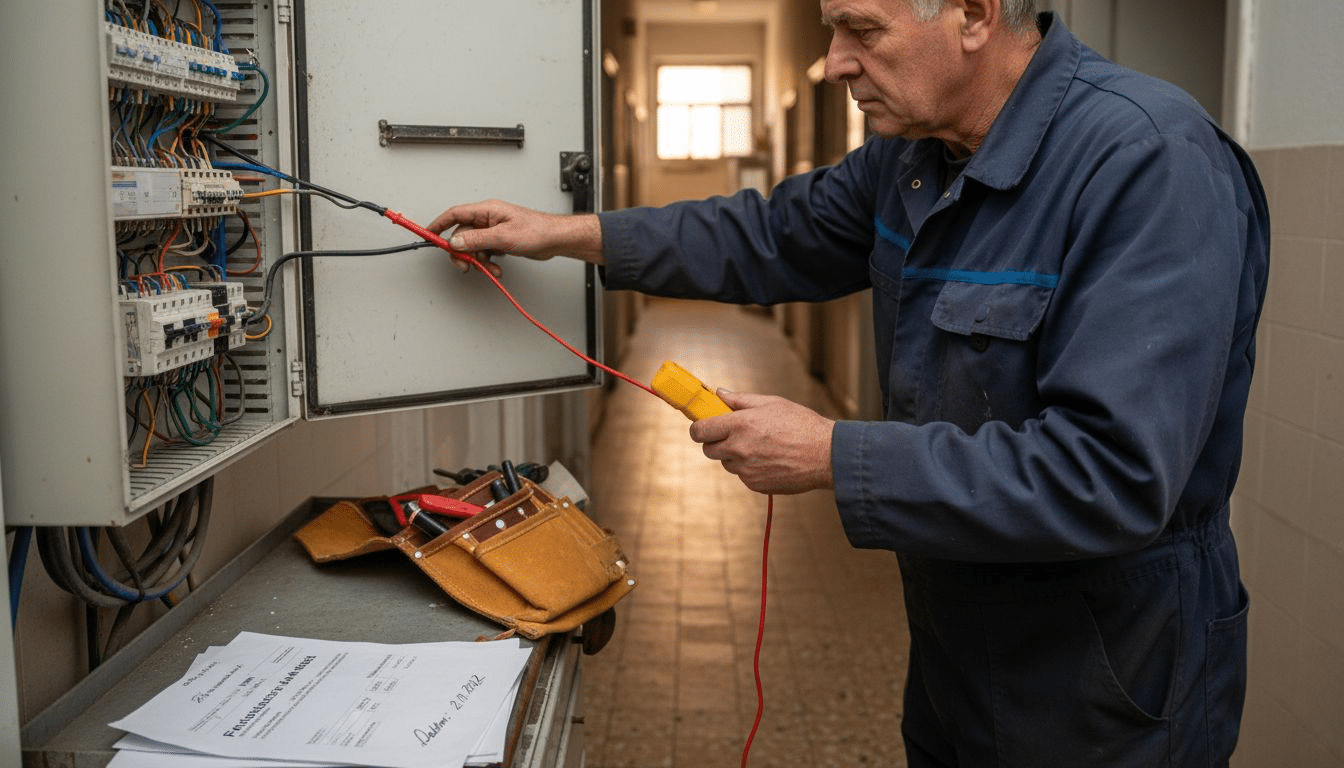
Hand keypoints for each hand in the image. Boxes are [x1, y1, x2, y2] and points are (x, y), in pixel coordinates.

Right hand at [425, 199, 602, 275]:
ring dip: (478, 260)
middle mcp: (488, 219)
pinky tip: (497, 268)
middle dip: (462, 252)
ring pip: (473, 247)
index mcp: (486, 210)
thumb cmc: (536, 231)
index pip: (455, 214)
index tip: (428, 234)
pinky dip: (487, 262)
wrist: (554, 239)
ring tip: (490, 269)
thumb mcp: (503, 237)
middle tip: (465, 265)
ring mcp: (494, 230)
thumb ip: (476, 240)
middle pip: (462, 235)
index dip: (439, 224)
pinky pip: (485, 252)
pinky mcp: (500, 241)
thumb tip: (455, 242)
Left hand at [689, 390, 835, 494]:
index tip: (703, 426)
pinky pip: (742, 475)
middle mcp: (740, 448)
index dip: (698, 428)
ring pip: (726, 463)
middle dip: (716, 442)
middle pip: (708, 449)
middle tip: (732, 435)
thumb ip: (741, 400)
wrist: (826, 455)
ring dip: (734, 456)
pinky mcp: (755, 484)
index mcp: (741, 424)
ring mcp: (746, 469)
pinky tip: (769, 459)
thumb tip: (720, 394)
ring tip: (759, 446)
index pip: (700, 430)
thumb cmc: (802, 426)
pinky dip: (750, 468)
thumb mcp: (772, 403)